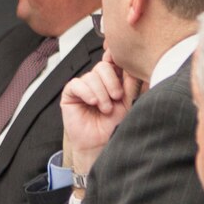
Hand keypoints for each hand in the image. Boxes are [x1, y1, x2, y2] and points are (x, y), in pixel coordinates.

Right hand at [60, 54, 142, 173]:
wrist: (100, 142)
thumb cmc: (114, 125)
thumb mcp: (128, 103)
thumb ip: (131, 85)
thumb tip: (133, 68)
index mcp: (112, 80)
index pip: (113, 62)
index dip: (116, 61)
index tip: (122, 70)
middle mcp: (97, 81)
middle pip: (103, 66)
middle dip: (111, 82)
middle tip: (116, 97)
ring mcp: (83, 86)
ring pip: (90, 76)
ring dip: (101, 93)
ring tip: (105, 109)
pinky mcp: (70, 93)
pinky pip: (77, 84)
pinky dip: (87, 93)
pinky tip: (93, 103)